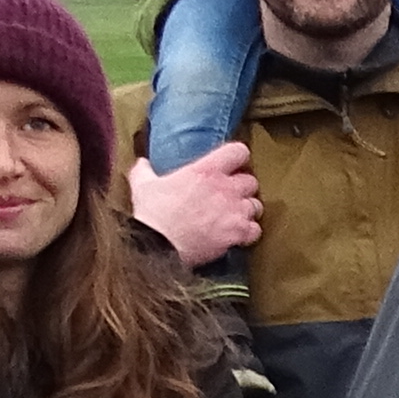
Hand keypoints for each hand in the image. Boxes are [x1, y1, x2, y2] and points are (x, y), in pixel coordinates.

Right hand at [133, 140, 266, 267]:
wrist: (159, 245)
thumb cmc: (152, 214)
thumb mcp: (143, 184)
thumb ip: (145, 170)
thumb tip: (142, 162)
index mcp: (205, 170)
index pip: (238, 152)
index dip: (238, 157)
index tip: (232, 164)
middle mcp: (225, 188)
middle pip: (251, 181)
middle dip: (242, 187)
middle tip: (231, 194)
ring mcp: (235, 211)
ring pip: (256, 205)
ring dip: (247, 209)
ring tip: (235, 215)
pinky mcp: (238, 233)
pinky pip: (256, 229)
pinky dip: (249, 232)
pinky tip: (238, 234)